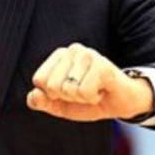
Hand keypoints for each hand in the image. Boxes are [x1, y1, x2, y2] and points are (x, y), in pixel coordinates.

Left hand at [27, 43, 153, 121]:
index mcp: (59, 56)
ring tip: (95, 90)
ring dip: (83, 98)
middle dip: (68, 97)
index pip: (39, 81)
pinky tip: (102, 90)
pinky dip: (93, 98)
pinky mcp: (102, 65)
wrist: (122, 103)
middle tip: (84, 92)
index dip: (53, 95)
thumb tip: (33, 96)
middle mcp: (72, 50)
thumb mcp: (61, 105)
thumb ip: (43, 101)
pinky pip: (84, 92)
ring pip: (68, 90)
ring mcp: (88, 55)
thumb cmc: (90, 100)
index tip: (70, 91)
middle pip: (52, 86)